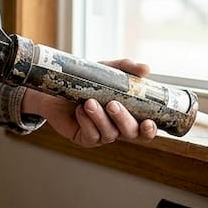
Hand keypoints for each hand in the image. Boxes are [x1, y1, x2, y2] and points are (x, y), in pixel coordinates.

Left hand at [25, 59, 158, 147]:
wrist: (58, 86)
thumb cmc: (87, 80)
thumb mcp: (107, 71)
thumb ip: (127, 68)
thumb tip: (146, 69)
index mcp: (128, 114)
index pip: (144, 129)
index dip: (149, 130)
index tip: (149, 122)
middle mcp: (117, 128)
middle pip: (130, 133)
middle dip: (123, 119)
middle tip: (113, 104)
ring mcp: (101, 135)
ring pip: (109, 134)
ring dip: (101, 118)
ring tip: (90, 102)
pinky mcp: (84, 138)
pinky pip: (90, 136)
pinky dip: (86, 122)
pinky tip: (80, 110)